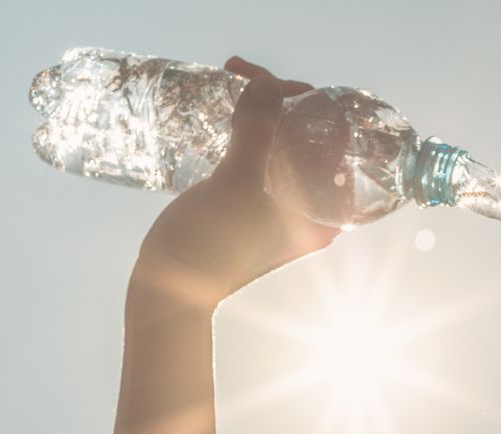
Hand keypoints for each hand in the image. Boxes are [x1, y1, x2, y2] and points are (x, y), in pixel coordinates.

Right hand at [132, 57, 342, 309]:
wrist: (169, 291)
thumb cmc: (210, 244)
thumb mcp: (237, 183)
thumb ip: (257, 131)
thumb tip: (270, 84)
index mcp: (322, 212)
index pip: (331, 140)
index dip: (304, 102)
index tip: (268, 82)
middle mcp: (309, 211)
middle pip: (307, 138)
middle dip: (280, 101)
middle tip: (243, 75)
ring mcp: (279, 209)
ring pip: (280, 145)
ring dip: (260, 113)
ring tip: (235, 85)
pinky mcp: (250, 207)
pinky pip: (258, 158)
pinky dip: (246, 133)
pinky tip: (230, 115)